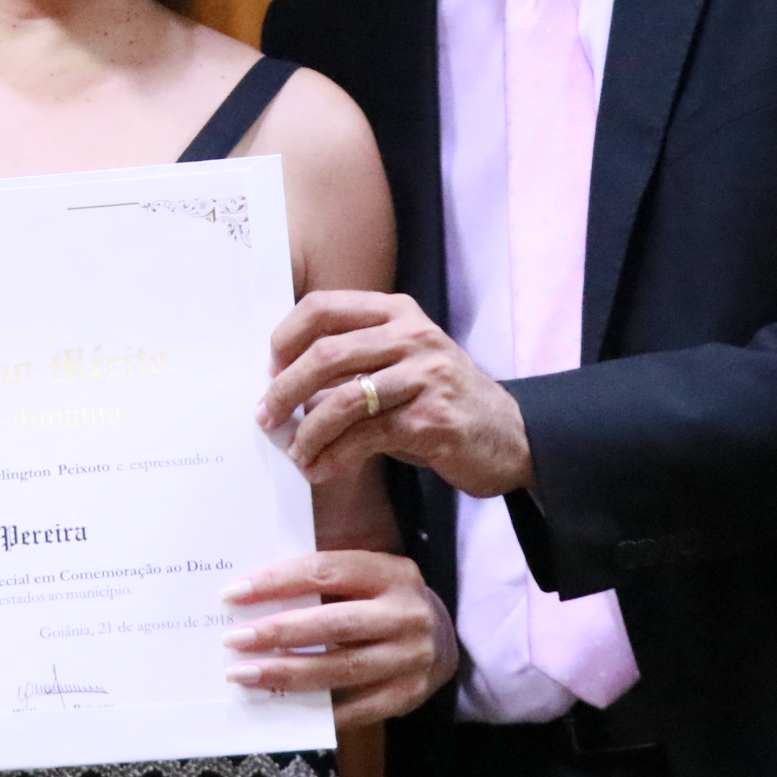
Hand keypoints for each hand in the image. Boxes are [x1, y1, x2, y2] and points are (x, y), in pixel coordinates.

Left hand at [220, 549, 456, 726]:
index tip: (234, 593)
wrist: (442, 639)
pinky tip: (283, 707)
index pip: (327, 571)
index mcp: (391, 573)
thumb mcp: (363, 578)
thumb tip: (250, 597)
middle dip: (279, 632)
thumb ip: (318, 582)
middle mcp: (406, 614)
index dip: (278, 581)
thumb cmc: (380, 603)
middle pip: (335, 624)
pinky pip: (357, 708)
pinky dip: (319, 710)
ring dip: (288, 673)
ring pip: (343, 669)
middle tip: (234, 639)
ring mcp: (412, 658)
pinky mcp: (409, 695)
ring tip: (245, 675)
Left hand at [260, 291, 532, 495]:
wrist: (510, 436)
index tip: (269, 370)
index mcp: (397, 312)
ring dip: (308, 432)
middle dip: (285, 389)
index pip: (323, 307)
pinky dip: (334, 457)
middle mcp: (412, 336)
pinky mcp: (432, 419)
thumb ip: (355, 360)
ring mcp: (425, 376)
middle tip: (266, 416)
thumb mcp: (401, 363)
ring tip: (295, 453)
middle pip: (325, 354)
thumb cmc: (441, 401)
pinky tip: (321, 469)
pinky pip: (365, 437)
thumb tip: (284, 381)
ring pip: (342, 399)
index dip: (286, 338)